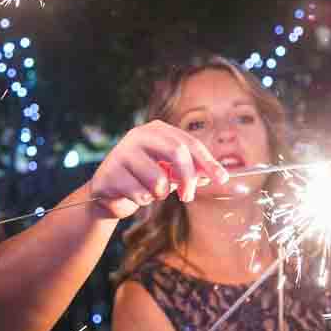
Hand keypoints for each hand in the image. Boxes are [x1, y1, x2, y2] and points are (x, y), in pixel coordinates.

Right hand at [89, 120, 228, 218]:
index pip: (189, 143)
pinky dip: (142, 200)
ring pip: (158, 179)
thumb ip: (192, 172)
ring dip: (160, 194)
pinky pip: (140, 194)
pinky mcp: (110, 172)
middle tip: (188, 197)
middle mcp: (139, 135)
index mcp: (157, 130)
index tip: (222, 179)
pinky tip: (132, 195)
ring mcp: (122, 152)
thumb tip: (218, 176)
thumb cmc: (145, 180)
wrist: (109, 194)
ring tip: (150, 193)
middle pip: (177, 152)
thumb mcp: (171, 173)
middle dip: (188, 178)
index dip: (208, 162)